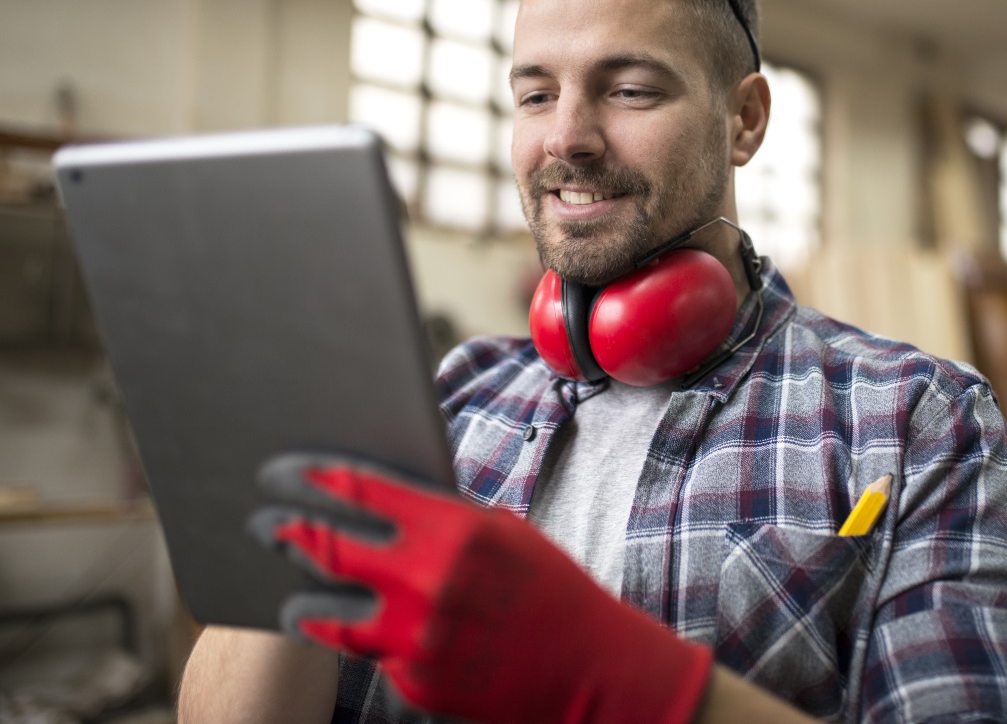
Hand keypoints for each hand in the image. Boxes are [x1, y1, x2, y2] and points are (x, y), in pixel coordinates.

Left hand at [248, 452, 711, 723]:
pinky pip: (373, 655)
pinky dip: (370, 641)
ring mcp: (416, 639)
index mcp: (450, 530)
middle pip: (326, 551)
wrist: (591, 669)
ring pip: (327, 616)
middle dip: (286, 533)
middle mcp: (425, 583)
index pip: (358, 493)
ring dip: (302, 601)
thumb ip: (439, 518)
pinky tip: (375, 632)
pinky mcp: (415, 684)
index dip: (311, 479)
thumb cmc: (550, 589)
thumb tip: (378, 502)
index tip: (285, 472)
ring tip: (290, 595)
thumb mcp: (501, 533)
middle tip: (266, 525)